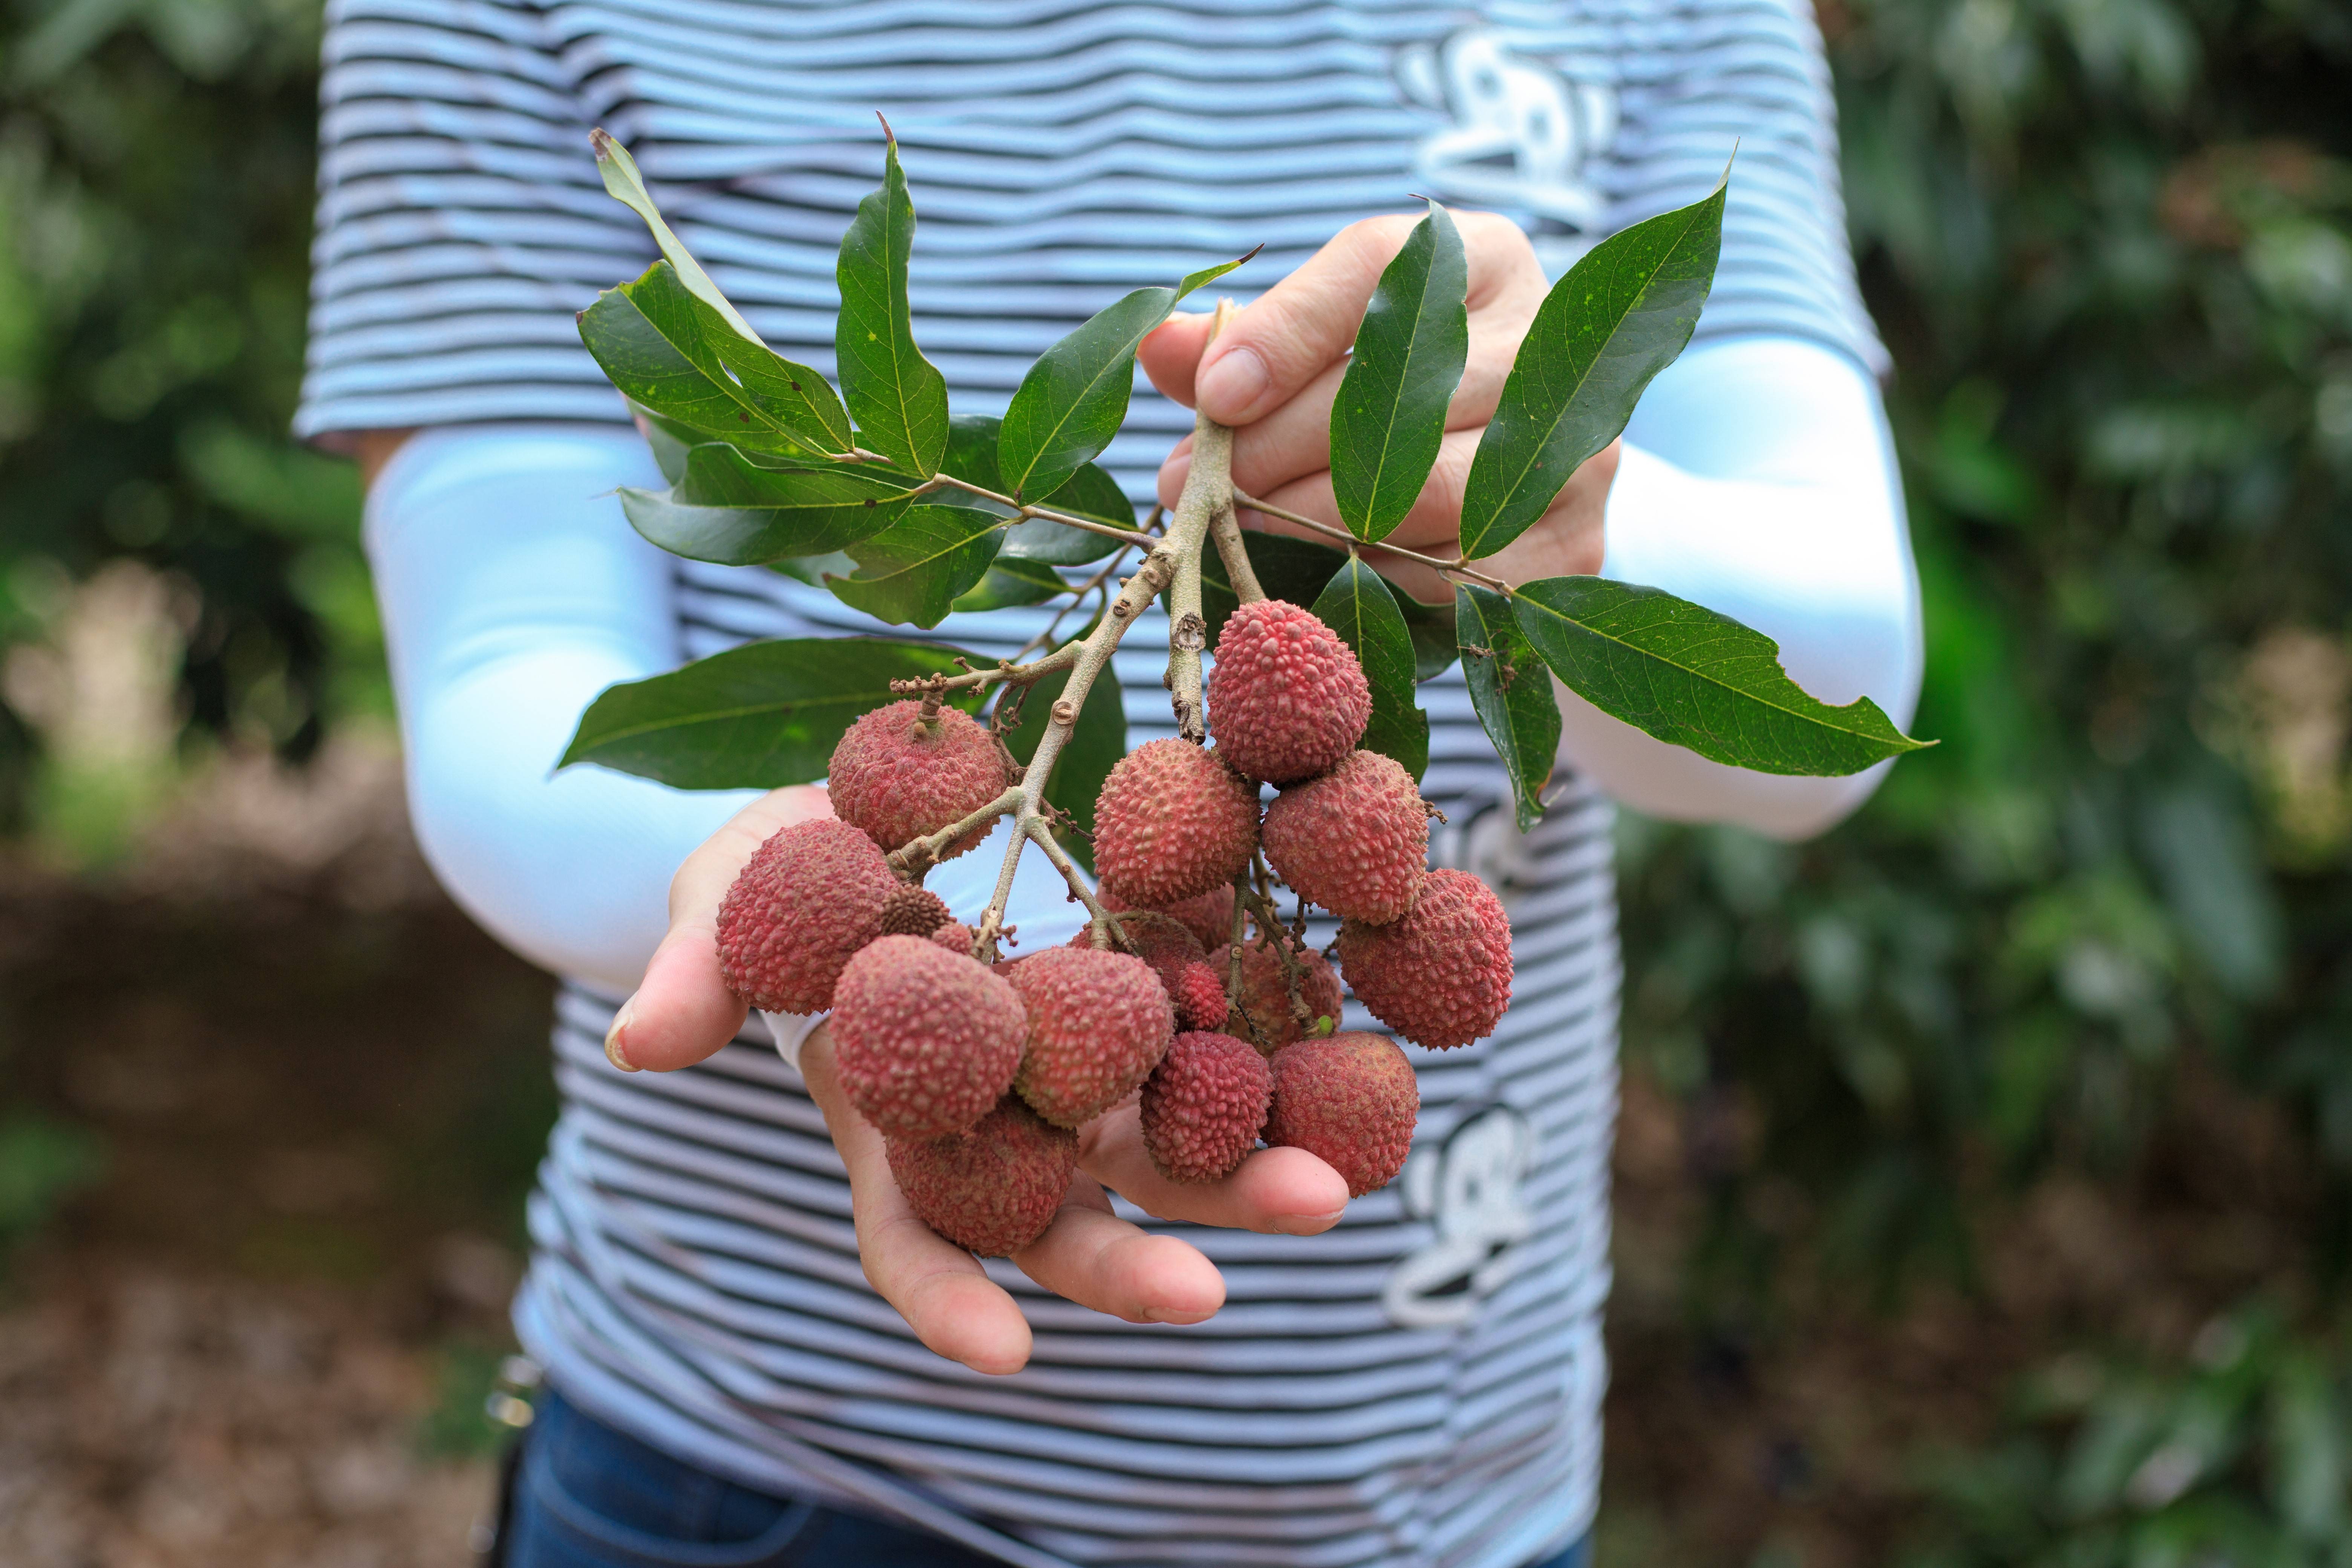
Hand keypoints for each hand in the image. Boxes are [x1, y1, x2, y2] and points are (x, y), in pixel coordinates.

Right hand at [605, 787, 1352, 1374]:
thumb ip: (697, 970)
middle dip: (1137, 1265)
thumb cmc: (783, 870)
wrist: (879, 802)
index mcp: (897, 1121)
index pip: (917, 1239)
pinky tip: (1350, 1066)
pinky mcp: (1147, 979)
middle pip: (1068, 1220)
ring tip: (1330, 1187)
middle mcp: (1003, 1116)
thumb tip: (635, 1040)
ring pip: (1165, 1144)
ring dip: (1241, 1175)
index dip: (950, 1304)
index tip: (1010, 1353)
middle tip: (1215, 1294)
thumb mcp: (727, 901)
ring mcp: (1083, 1057)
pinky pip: (1220, 1032)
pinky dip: (1278, 1058)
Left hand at [1139, 212, 1619, 600]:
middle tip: (1190, 487)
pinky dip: (1372, 581)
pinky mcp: (1572, 544)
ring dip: (1312, 521)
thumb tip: (1158, 345)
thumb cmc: (1394, 389)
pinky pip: (1456, 575)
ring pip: (1429, 492)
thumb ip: (1242, 344)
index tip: (1212, 393)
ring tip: (1235, 531)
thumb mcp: (1324, 344)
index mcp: (1483, 259)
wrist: (1520, 473)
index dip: (1285, 331)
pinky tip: (1311, 578)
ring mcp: (1579, 447)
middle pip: (1401, 392)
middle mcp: (1547, 343)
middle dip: (1276, 447)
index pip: (1378, 268)